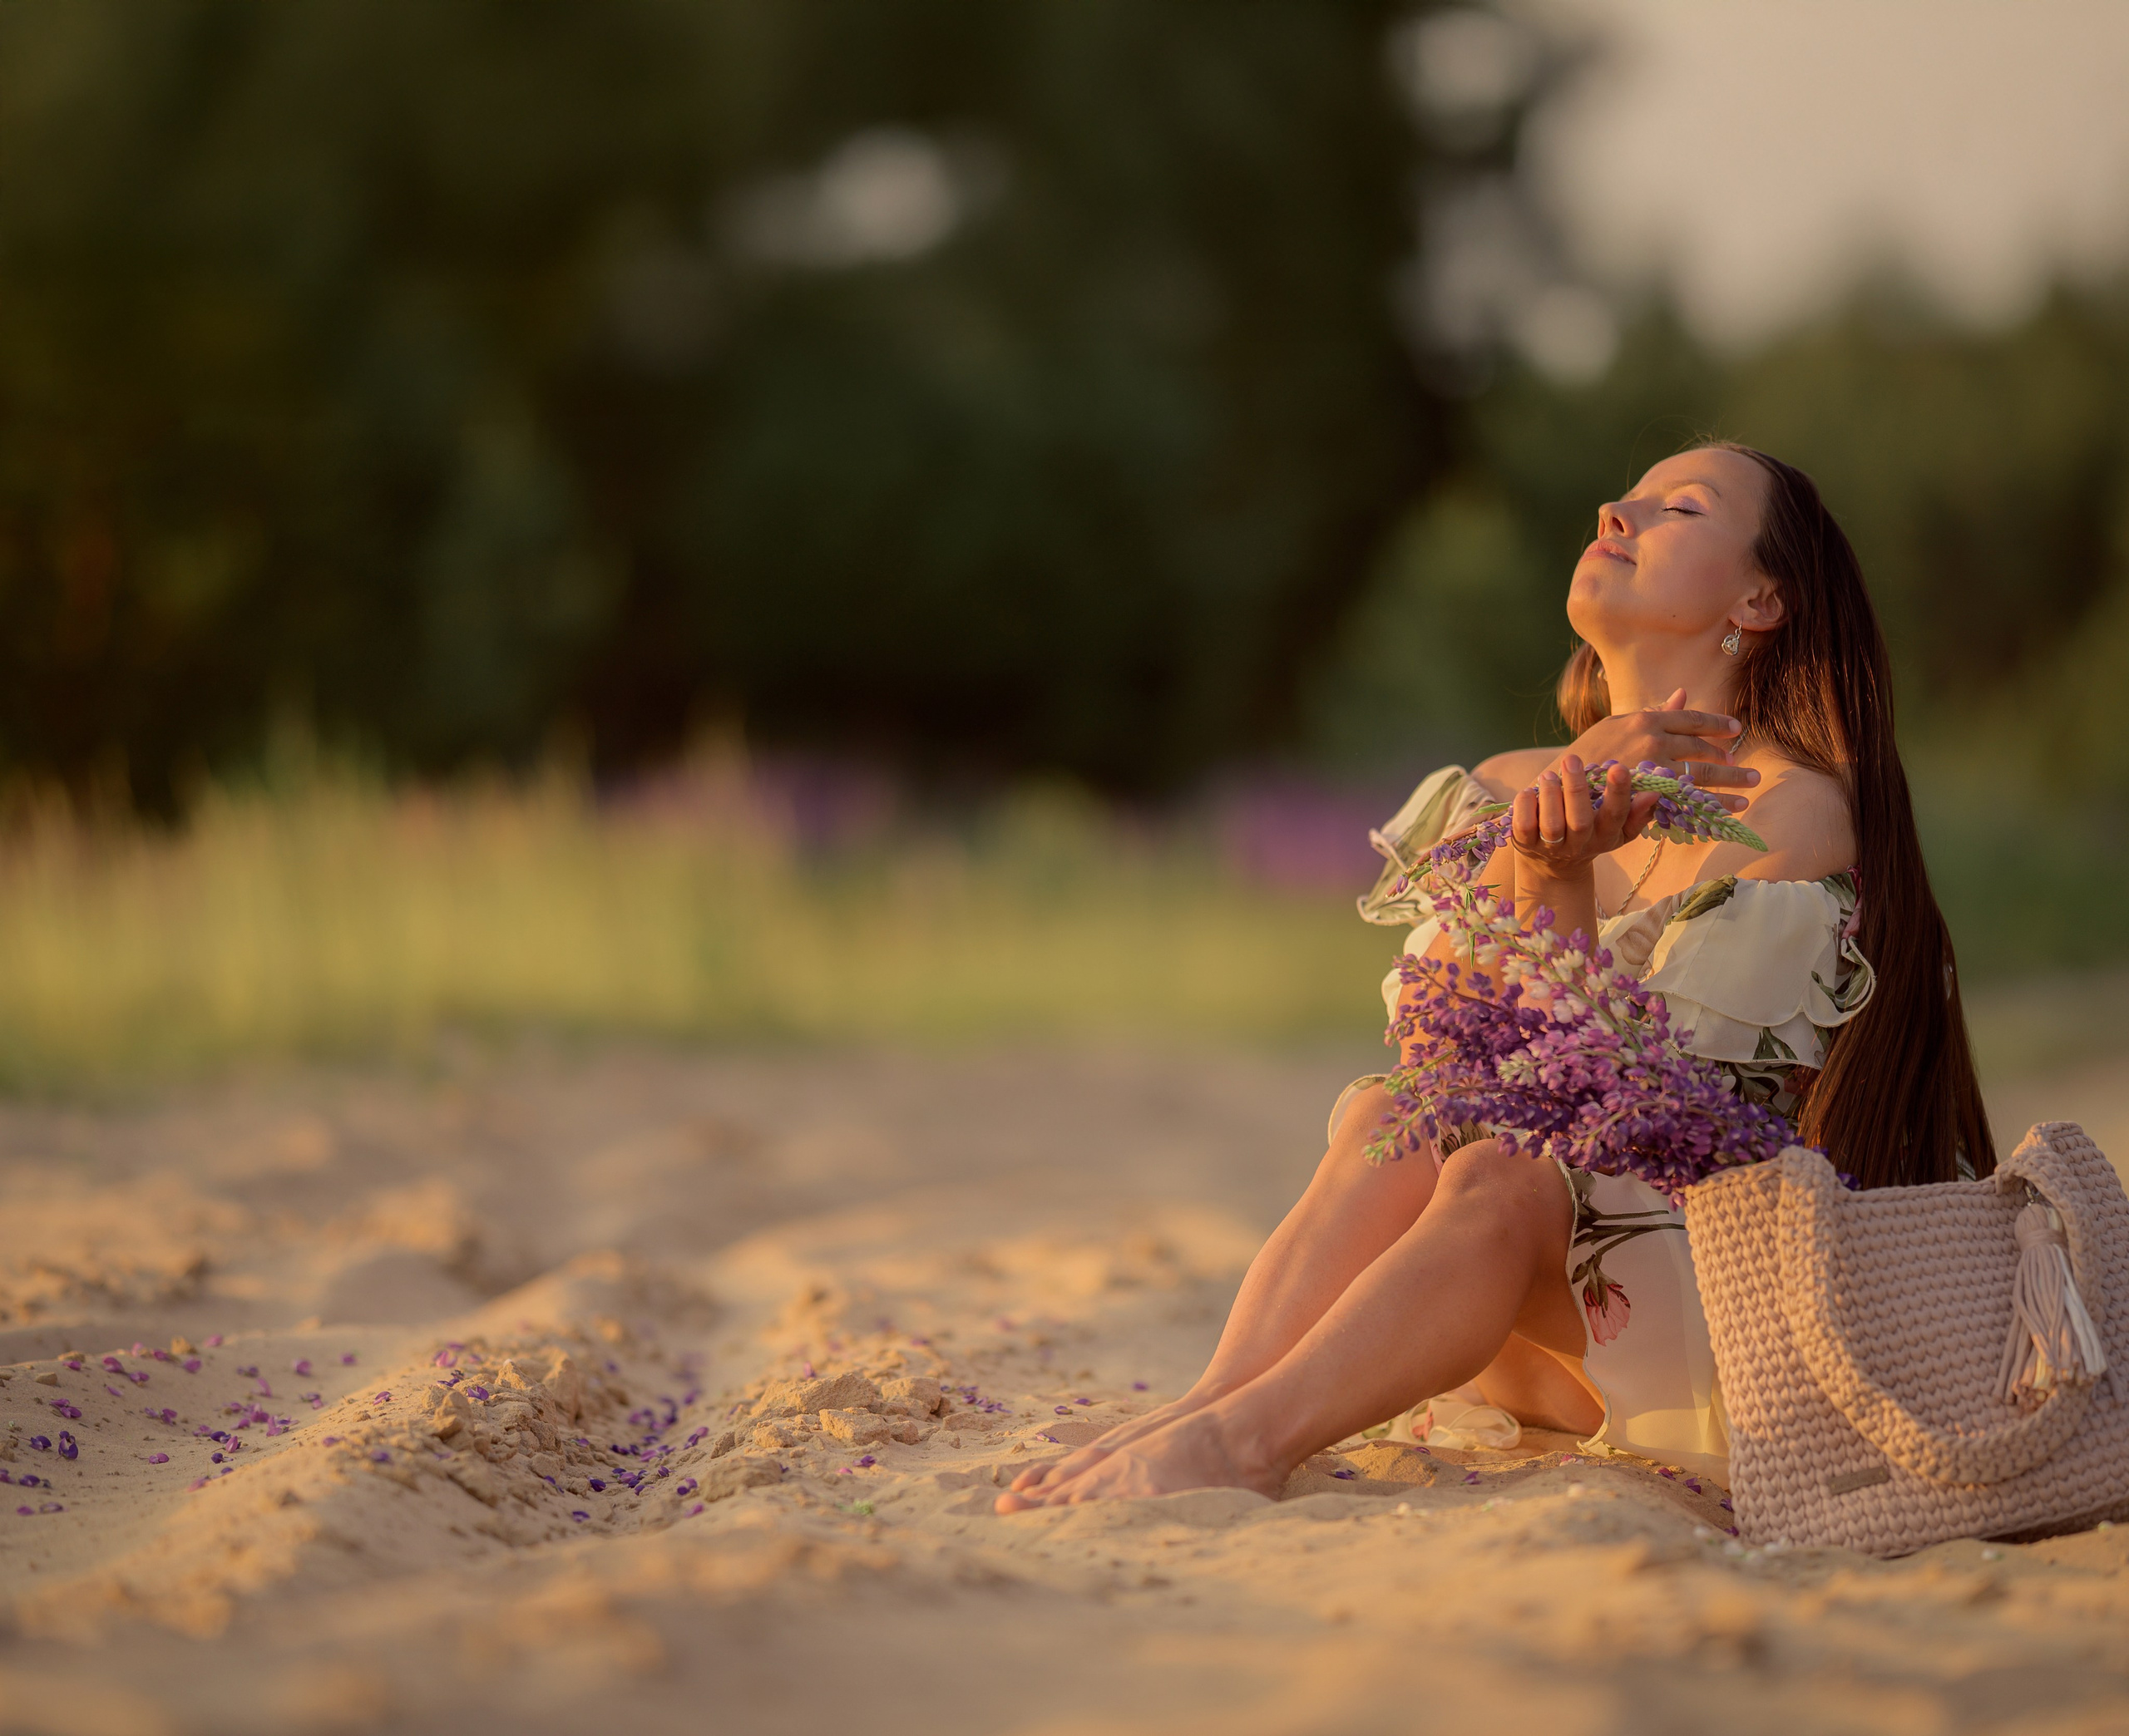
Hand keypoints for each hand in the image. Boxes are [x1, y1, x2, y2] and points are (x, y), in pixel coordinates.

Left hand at [1512, 755, 1657, 882]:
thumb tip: (1654, 792)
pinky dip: (1525, 806)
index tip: (1619, 767)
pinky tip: (1529, 791)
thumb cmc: (1591, 833)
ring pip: (1552, 824)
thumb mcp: (1617, 828)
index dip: (1618, 793)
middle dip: (1576, 789)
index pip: (1615, 816)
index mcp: (1605, 836)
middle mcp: (1579, 844)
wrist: (1554, 864)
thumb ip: (1636, 812)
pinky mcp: (1525, 844)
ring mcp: (1551, 846)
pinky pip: (1524, 826)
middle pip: (1580, 821)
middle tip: (1572, 759)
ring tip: (1549, 774)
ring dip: (1550, 795)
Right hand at [1556, 687, 1758, 807]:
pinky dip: (1710, 807)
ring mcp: (1650, 769)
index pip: (1690, 719)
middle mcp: (1651, 741)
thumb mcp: (1616, 726)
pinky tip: (1726, 812)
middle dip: (1729, 759)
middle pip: (1701, 749)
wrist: (1559, 788)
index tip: (1737, 730)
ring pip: (1701, 775)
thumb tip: (1683, 694)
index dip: (1717, 724)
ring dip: (1730, 783)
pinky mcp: (1647, 795)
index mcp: (1644, 720)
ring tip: (1750, 790)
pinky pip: (1687, 801)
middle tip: (1749, 769)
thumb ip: (1653, 712)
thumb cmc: (1586, 755)